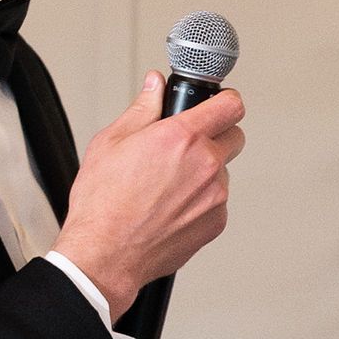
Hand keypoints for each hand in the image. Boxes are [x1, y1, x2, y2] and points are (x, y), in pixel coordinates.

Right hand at [54, 74, 245, 317]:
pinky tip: (171, 206)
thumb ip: (142, 108)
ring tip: (169, 184)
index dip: (225, 100)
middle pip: (235, 136)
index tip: (219, 103)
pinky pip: (217, 201)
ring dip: (205, 172)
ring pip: (222, 171)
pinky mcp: (216, 222)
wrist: (106, 253)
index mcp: (181, 137)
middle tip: (189, 145)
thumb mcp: (112, 141)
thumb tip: (155, 85)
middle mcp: (205, 164)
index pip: (230, 105)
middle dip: (216, 135)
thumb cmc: (103, 202)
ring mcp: (215, 196)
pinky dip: (201, 200)